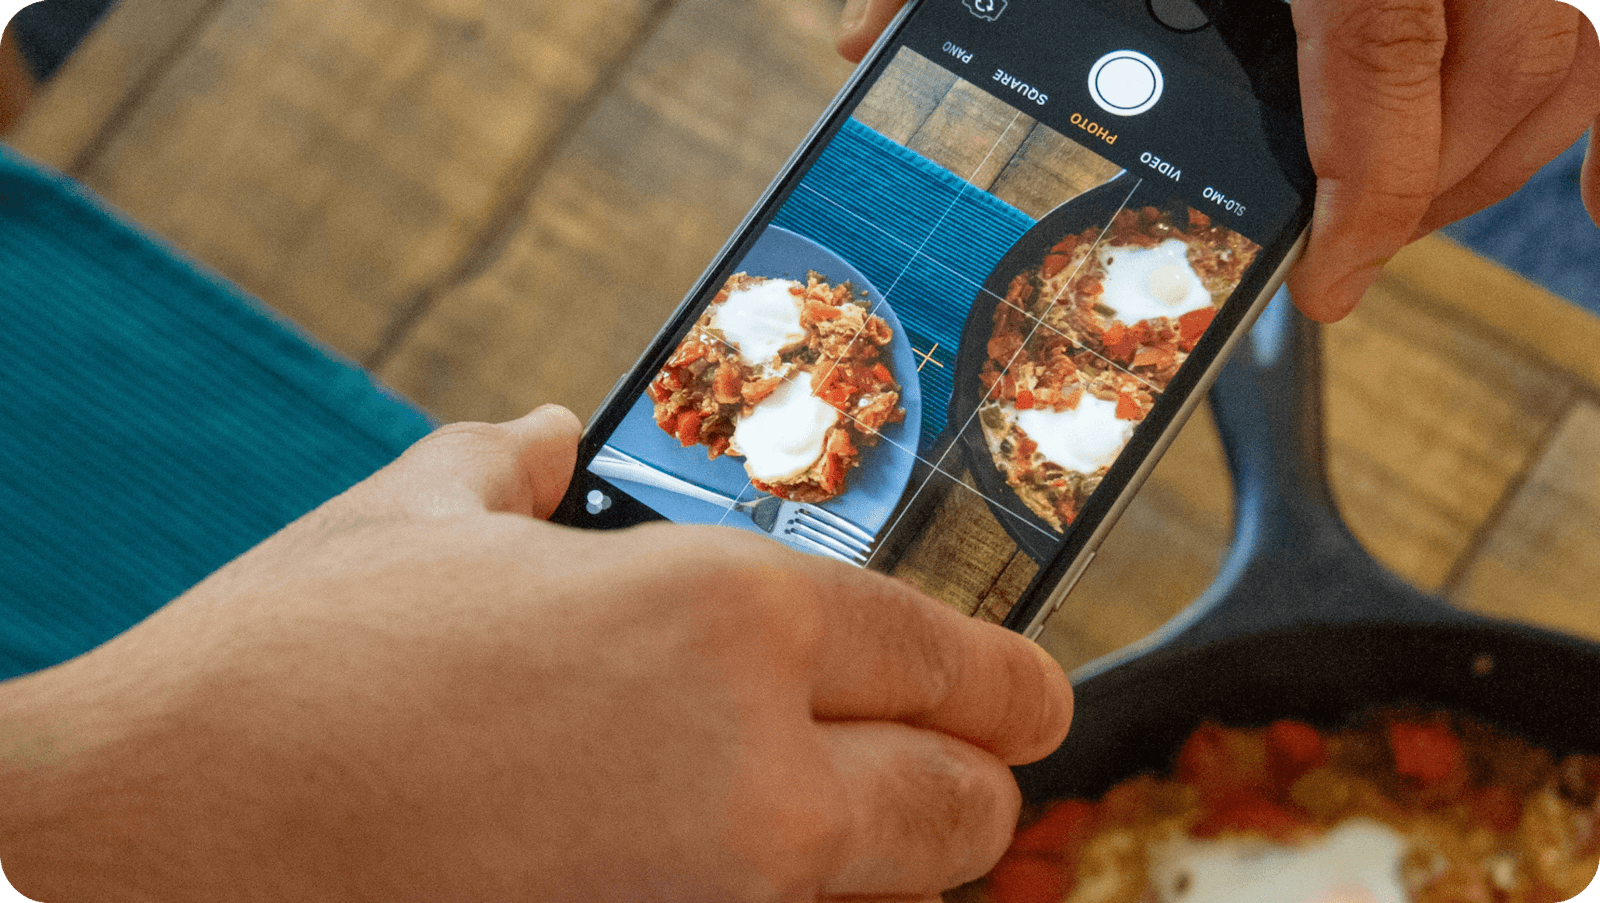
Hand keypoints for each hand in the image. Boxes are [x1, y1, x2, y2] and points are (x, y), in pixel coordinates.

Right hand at [0, 406, 1071, 901]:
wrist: (174, 827)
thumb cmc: (305, 659)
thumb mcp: (426, 512)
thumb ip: (518, 462)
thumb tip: (555, 434)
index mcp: (729, 616)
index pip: (949, 660)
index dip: (1011, 681)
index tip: (1032, 696)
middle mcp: (757, 767)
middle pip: (964, 806)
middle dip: (977, 782)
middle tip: (962, 761)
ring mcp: (713, 891)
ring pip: (886, 887)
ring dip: (891, 849)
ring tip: (837, 806)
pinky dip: (783, 890)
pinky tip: (708, 849)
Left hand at [835, 0, 1599, 322]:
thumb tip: (866, 37)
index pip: (1385, 73)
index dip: (1373, 203)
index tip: (1335, 277)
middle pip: (1512, 70)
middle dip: (1436, 191)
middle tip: (1363, 247)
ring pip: (1567, 40)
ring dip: (1500, 138)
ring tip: (1411, 193)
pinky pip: (1586, 4)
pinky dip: (1560, 83)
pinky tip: (1539, 141)